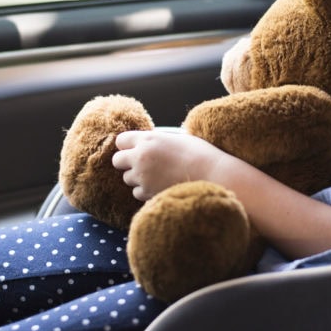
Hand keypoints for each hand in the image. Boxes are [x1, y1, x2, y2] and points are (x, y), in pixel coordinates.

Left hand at [113, 129, 227, 201]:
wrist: (213, 175)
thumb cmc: (201, 154)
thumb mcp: (178, 137)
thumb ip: (159, 140)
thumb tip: (152, 143)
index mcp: (148, 139)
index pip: (121, 140)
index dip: (127, 145)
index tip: (135, 149)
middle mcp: (141, 157)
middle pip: (117, 160)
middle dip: (127, 163)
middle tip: (142, 165)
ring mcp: (142, 176)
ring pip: (127, 178)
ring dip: (138, 178)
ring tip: (158, 177)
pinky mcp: (147, 193)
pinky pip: (137, 193)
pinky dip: (146, 191)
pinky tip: (162, 186)